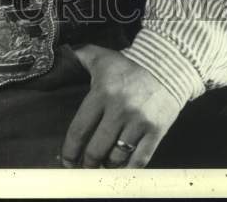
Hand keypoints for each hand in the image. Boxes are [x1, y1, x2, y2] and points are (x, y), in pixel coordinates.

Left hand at [61, 45, 181, 168]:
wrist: (167, 65)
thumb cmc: (128, 65)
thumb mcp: (101, 57)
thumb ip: (79, 56)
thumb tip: (59, 57)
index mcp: (102, 92)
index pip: (79, 129)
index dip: (70, 150)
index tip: (66, 161)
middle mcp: (119, 109)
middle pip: (96, 149)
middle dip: (87, 162)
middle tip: (84, 167)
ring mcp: (139, 122)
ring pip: (116, 157)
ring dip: (107, 166)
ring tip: (103, 165)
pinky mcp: (156, 131)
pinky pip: (139, 160)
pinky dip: (128, 169)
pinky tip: (121, 169)